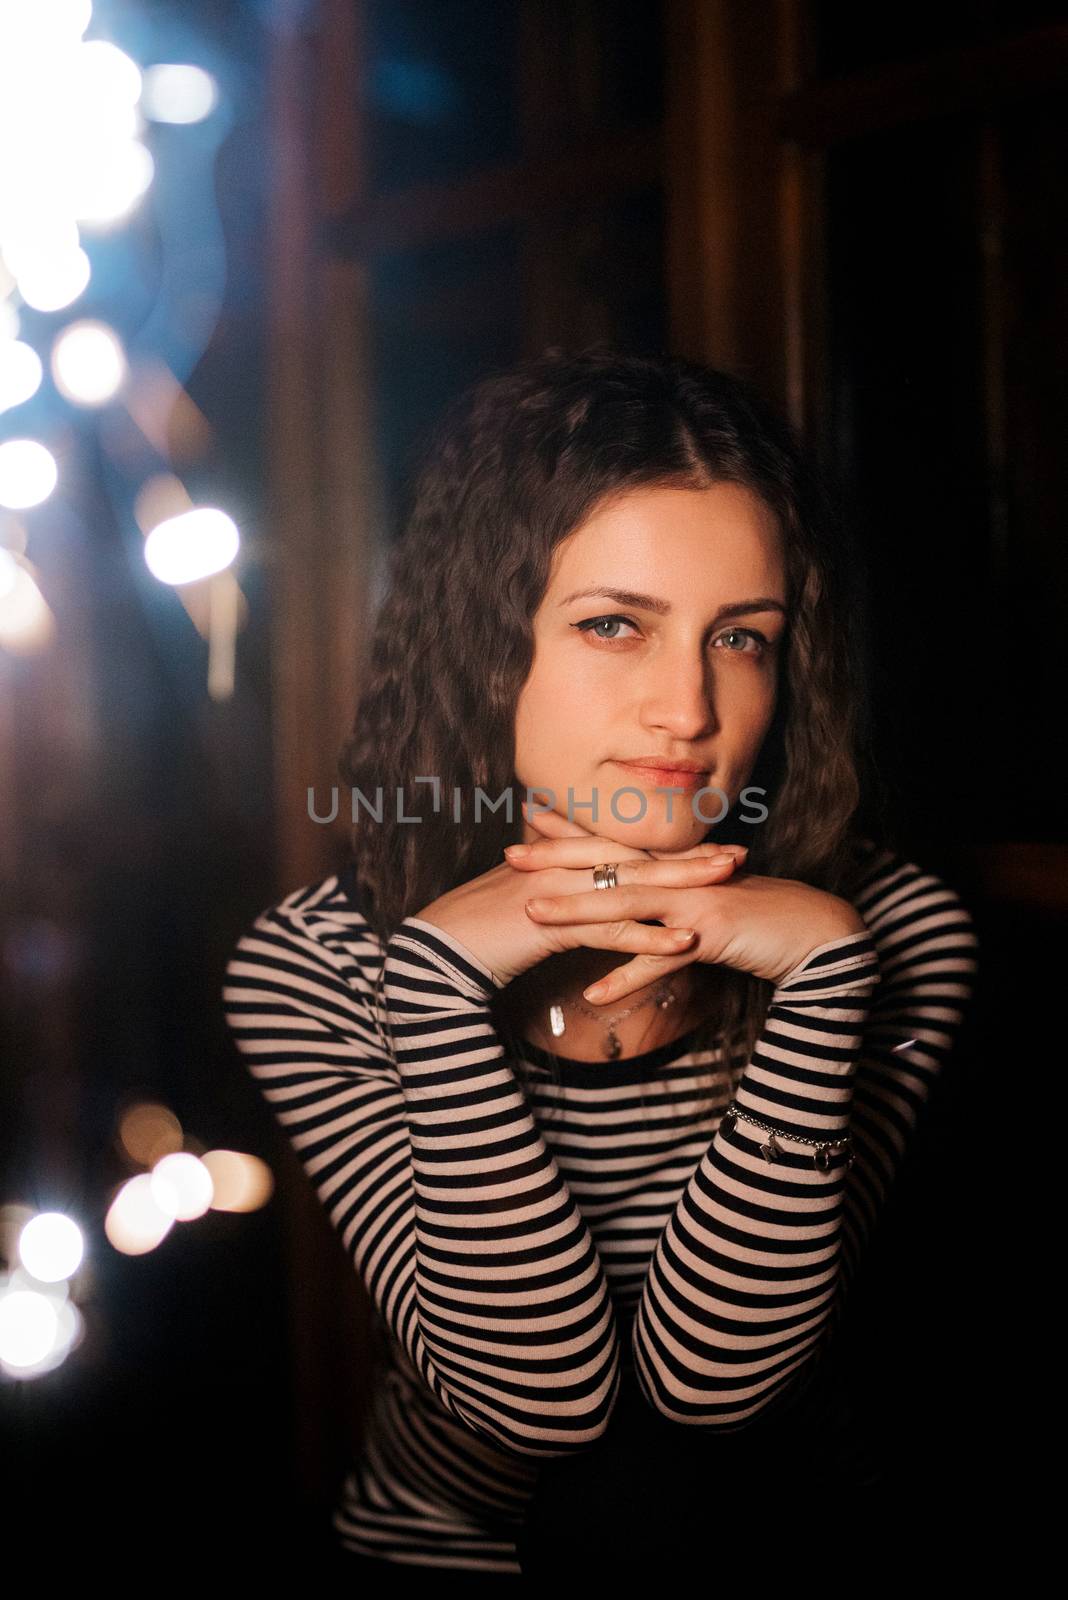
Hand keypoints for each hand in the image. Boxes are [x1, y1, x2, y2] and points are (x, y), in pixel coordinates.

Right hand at [408, 803, 746, 989]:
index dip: (666, 850)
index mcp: (556, 858)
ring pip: (630, 885)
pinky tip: (683, 943)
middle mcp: (561, 865)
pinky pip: (610, 929)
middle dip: (688, 858)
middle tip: (737, 856)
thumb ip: (557, 898)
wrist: (437, 953)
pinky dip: (648, 937)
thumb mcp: (524, 908)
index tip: (708, 847)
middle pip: (636, 858)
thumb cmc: (477, 935)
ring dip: (681, 887)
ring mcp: (557, 889)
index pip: (622, 848)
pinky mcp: (552, 921)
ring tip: (725, 886)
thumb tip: (586, 905)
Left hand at [513, 802, 866, 1000]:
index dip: (574, 834)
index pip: (617, 845)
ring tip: (533, 917)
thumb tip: (637, 921)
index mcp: (677, 868)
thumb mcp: (707, 912)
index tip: (531, 822)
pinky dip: (626, 976)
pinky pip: (659, 959)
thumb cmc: (761, 924)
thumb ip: (670, 911)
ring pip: (626, 904)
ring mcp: (692, 902)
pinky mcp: (709, 934)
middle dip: (558, 860)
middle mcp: (679, 877)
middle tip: (511, 854)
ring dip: (577, 911)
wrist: (816, 935)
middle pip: (610, 865)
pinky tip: (592, 993)